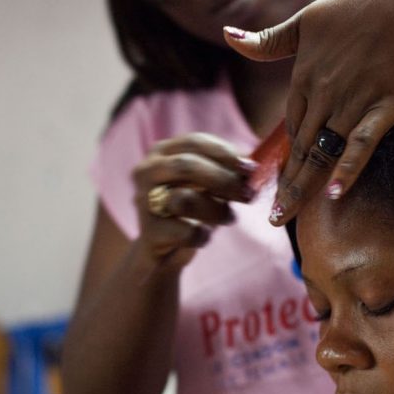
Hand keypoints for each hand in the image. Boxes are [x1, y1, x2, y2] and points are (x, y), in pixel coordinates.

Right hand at [132, 133, 257, 269]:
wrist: (162, 252)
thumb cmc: (190, 211)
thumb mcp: (207, 184)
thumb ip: (225, 170)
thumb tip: (250, 164)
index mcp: (161, 152)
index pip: (193, 142)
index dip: (224, 153)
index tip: (250, 167)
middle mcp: (146, 172)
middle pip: (186, 166)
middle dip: (223, 179)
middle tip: (247, 194)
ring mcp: (143, 202)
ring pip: (185, 199)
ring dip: (216, 210)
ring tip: (229, 218)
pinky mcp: (148, 233)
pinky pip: (186, 232)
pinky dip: (203, 236)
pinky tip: (205, 237)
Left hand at [224, 0, 393, 224]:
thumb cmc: (353, 6)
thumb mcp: (303, 21)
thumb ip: (267, 41)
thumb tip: (228, 35)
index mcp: (303, 78)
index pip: (288, 127)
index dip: (281, 159)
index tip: (272, 187)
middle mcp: (324, 94)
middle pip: (300, 149)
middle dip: (286, 186)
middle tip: (273, 220)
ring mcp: (354, 102)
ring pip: (323, 152)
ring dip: (305, 187)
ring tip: (289, 216)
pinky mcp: (385, 106)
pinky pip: (363, 143)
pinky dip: (349, 169)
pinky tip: (334, 194)